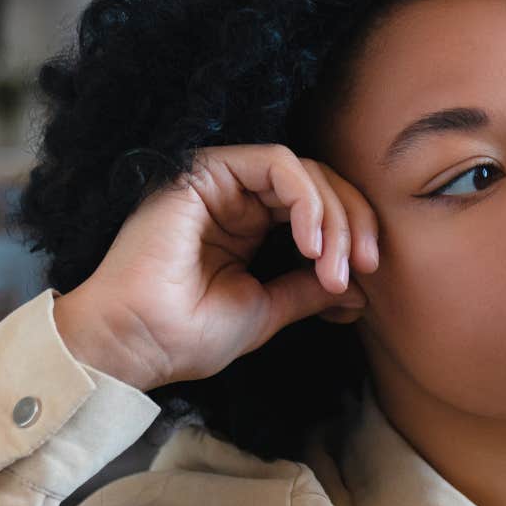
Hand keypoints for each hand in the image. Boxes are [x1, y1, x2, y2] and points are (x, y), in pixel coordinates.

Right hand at [52, 143, 381, 390]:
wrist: (138, 343)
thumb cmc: (188, 333)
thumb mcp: (269, 309)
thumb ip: (310, 289)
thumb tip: (360, 287)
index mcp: (250, 227)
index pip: (319, 209)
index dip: (353, 235)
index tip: (368, 277)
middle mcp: (238, 198)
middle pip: (320, 183)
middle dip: (354, 222)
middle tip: (365, 267)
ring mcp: (222, 182)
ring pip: (305, 171)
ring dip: (334, 216)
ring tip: (334, 266)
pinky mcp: (207, 170)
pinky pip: (277, 163)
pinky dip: (306, 199)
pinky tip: (310, 242)